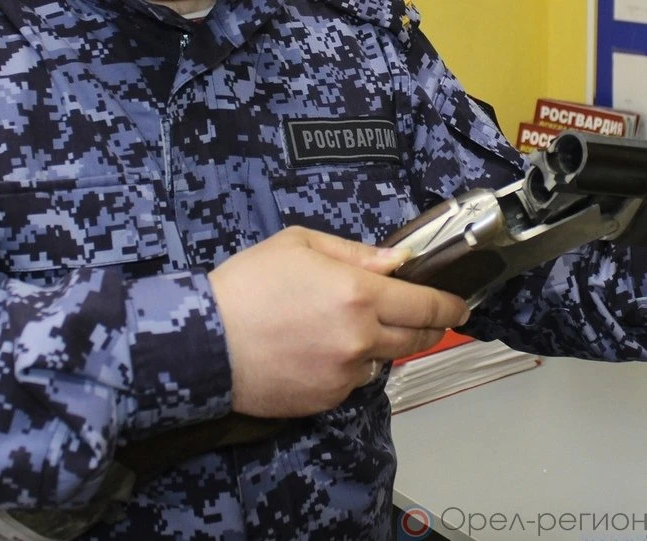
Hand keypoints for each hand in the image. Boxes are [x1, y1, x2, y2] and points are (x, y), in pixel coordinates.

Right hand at [208, 226, 469, 417]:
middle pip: (417, 337)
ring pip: (385, 360)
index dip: (449, 304)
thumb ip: (353, 251)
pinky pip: (354, 382)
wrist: (203, 342)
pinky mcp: (327, 399)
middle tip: (424, 319)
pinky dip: (349, 367)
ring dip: (381, 345)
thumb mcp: (296, 244)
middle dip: (428, 327)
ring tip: (352, 332)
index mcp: (359, 292)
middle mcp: (362, 336)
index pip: (426, 303)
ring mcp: (346, 373)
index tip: (459, 305)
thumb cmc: (246, 285)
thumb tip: (395, 262)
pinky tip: (320, 354)